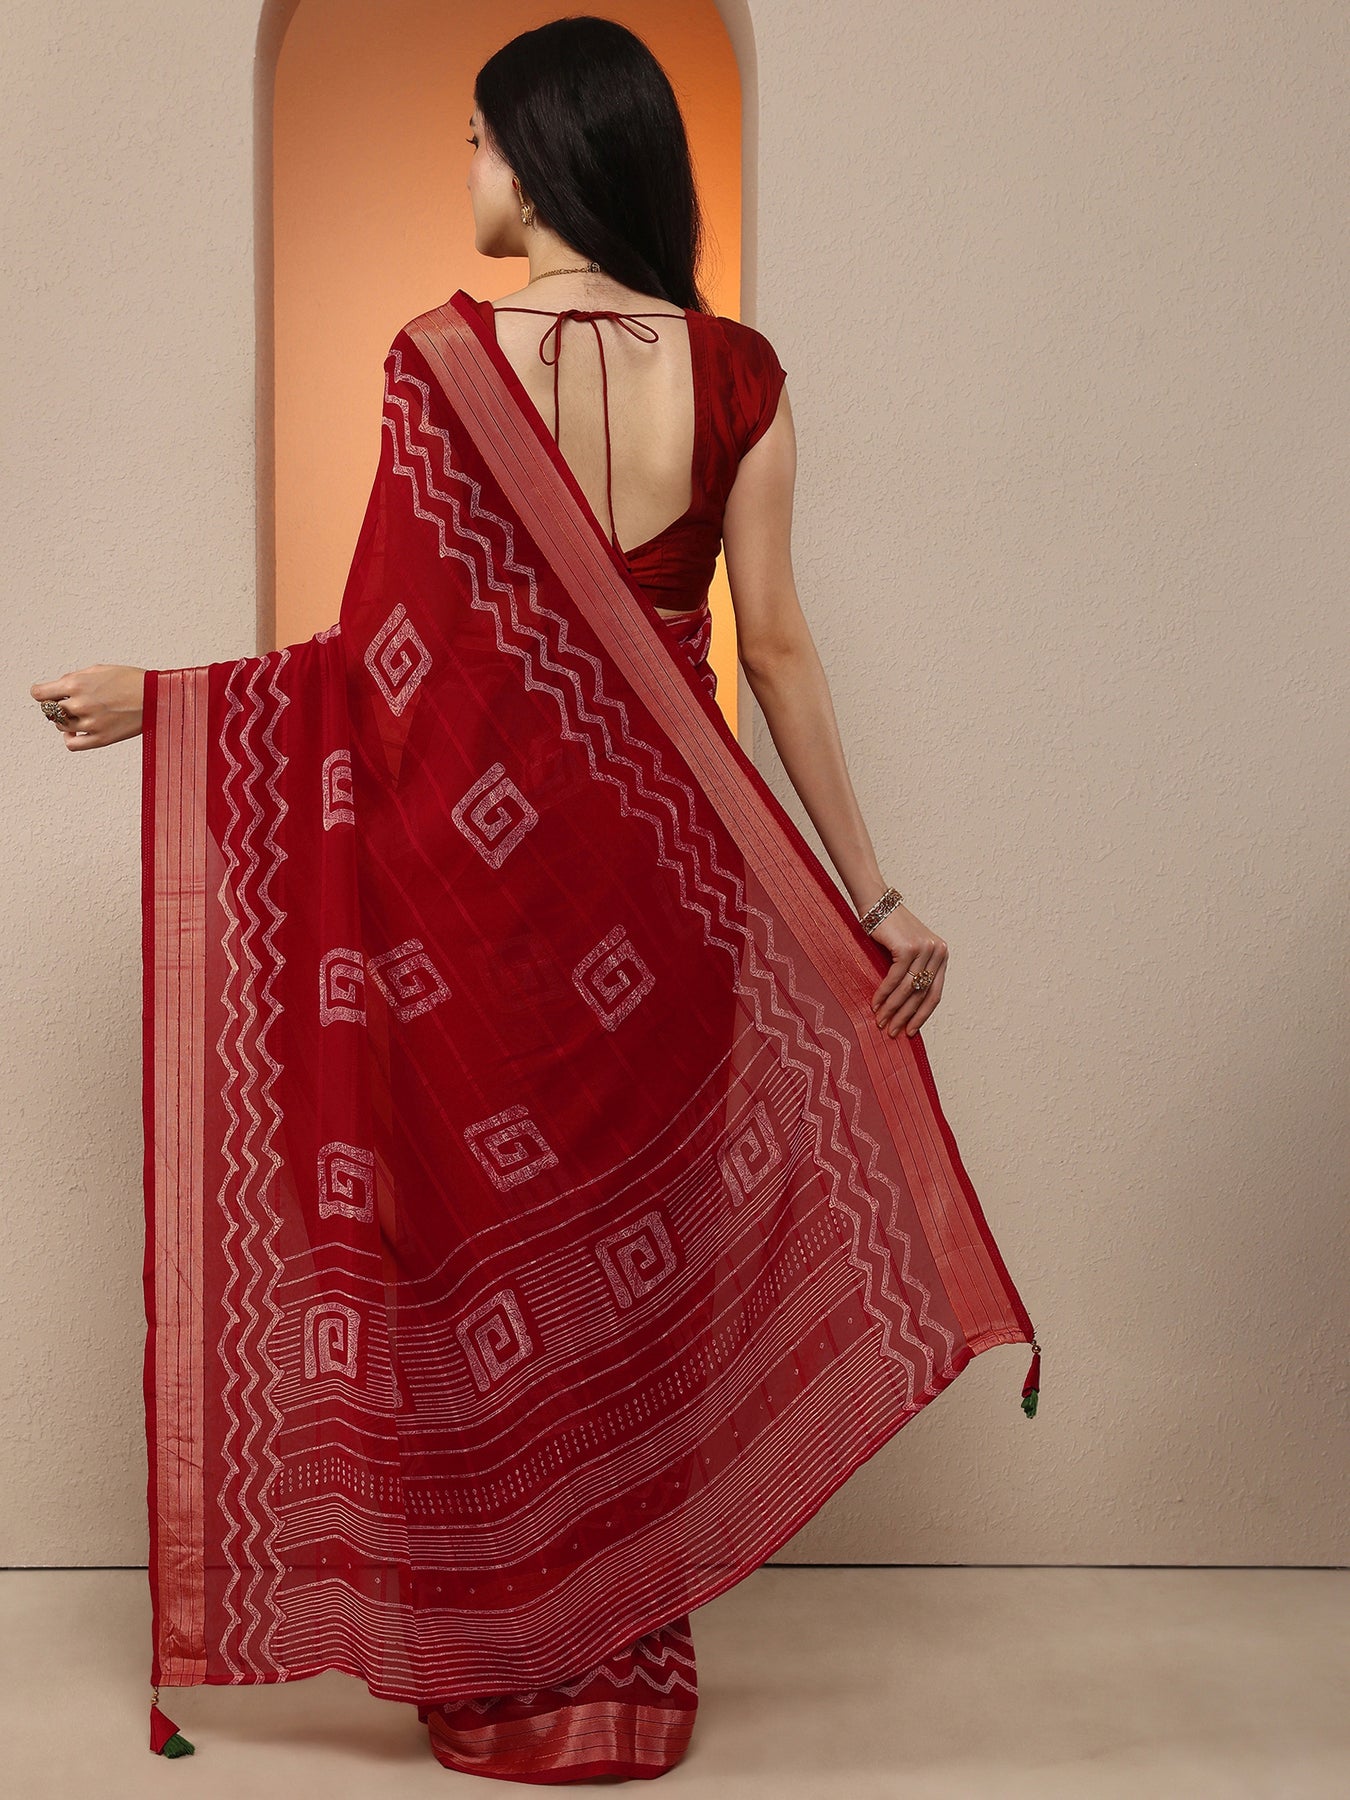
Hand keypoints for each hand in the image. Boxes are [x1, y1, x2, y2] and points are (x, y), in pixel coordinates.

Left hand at [29, 664, 145, 749]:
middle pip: (50, 710)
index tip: (44, 695)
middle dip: (56, 705)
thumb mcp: (99, 669)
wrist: (156, 697)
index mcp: (76, 684)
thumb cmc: (131, 680)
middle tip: (67, 703)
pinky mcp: (100, 738)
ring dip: (64, 720)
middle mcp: (79, 704)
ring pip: (60, 726)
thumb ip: (75, 678)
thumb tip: (59, 688)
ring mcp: (89, 723)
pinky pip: (72, 744)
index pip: (40, 694)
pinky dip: (69, 738)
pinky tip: (75, 732)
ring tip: (78, 715)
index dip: (41, 693)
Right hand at [867, 901, 946, 1037]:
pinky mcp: (908, 947)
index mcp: (942, 955)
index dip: (922, 1015)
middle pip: (923, 994)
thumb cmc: (888, 930)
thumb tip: (905, 1010)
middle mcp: (938, 952)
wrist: (877, 903)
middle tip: (893, 1032)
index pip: (935, 993)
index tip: (911, 1031)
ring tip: (881, 1022)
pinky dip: (884, 994)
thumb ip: (912, 974)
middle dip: (906, 1016)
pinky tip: (876, 1005)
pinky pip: (896, 979)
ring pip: (909, 989)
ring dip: (893, 1009)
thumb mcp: (907, 952)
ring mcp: (925, 949)